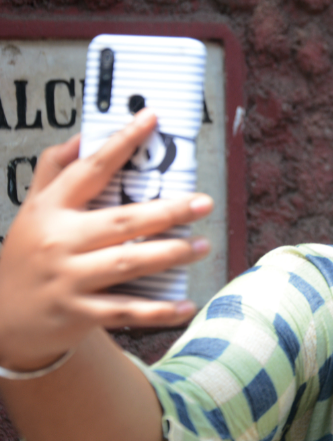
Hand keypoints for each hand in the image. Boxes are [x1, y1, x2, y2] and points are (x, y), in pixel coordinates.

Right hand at [0, 110, 211, 371]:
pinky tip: (187, 305)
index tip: (150, 119)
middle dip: (168, 211)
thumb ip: (54, 173)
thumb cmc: (27, 255)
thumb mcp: (32, 211)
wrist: (0, 321)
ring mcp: (69, 279)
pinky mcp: (79, 313)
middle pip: (122, 221)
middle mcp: (59, 242)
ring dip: (171, 254)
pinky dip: (159, 311)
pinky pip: (126, 310)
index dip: (121, 143)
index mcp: (50, 210)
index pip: (90, 170)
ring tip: (203, 245)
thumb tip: (82, 137)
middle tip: (203, 202)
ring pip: (129, 263)